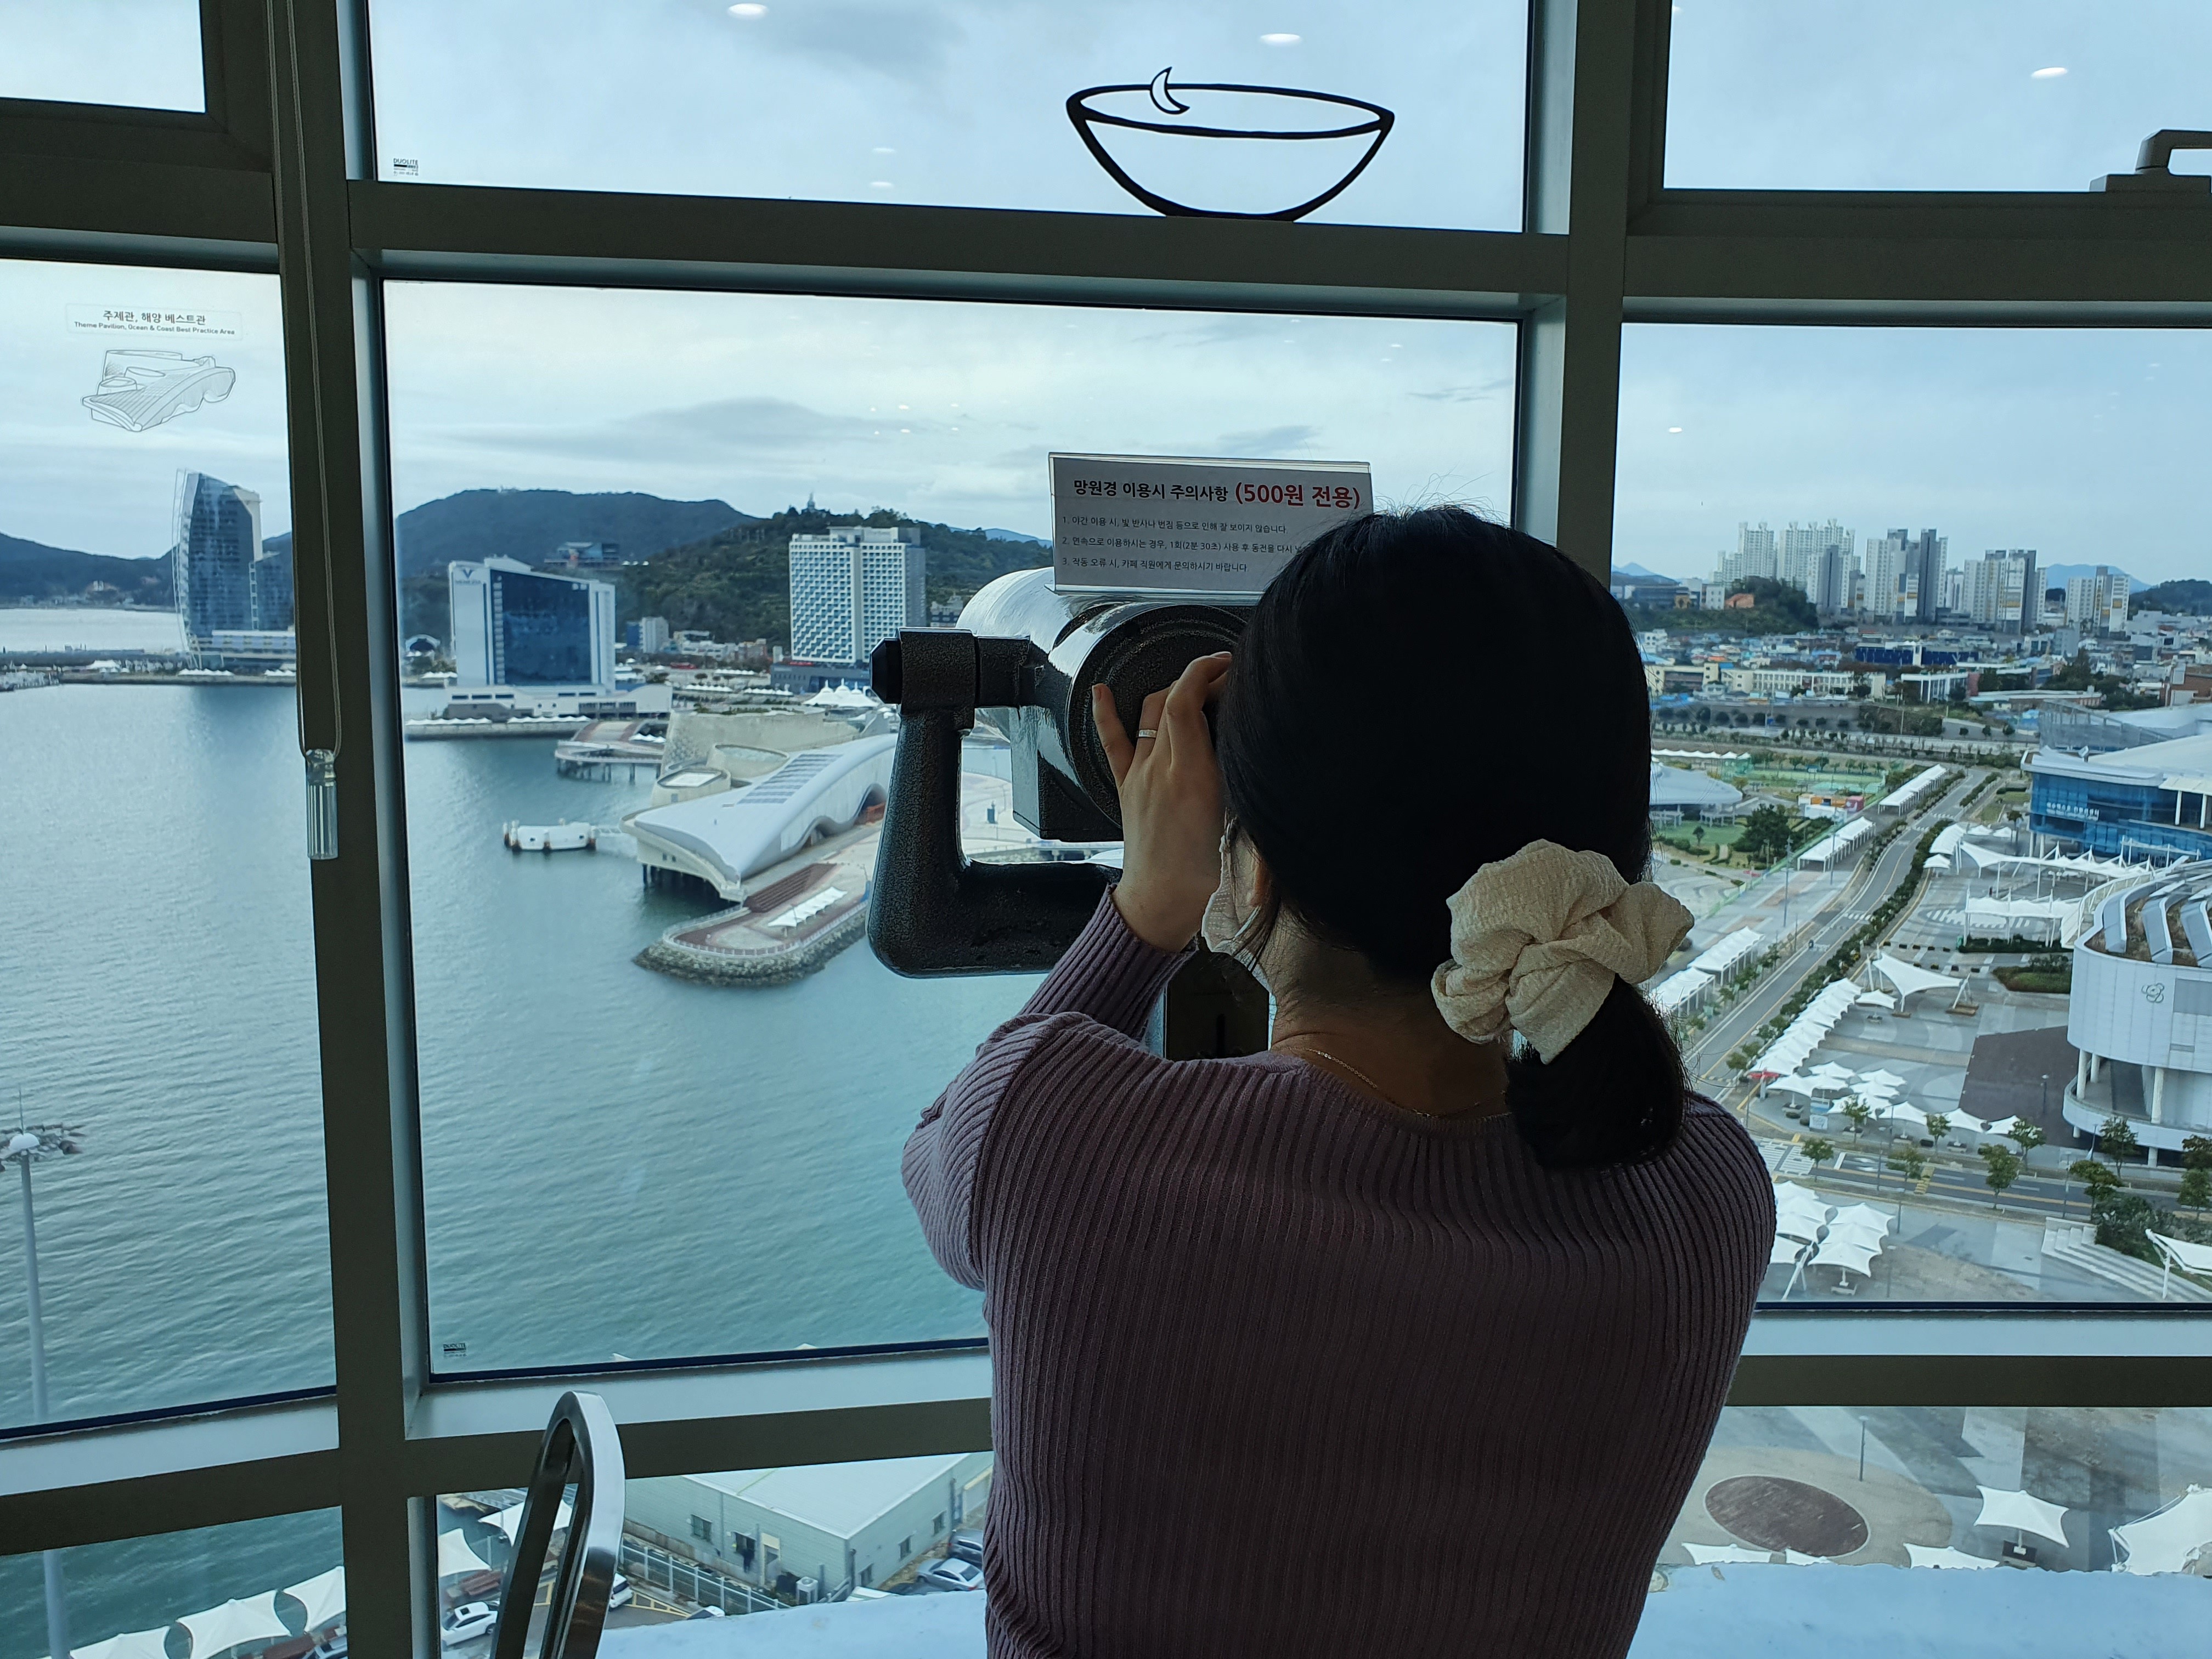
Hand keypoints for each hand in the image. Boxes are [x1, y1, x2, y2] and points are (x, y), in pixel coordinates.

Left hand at [1093, 652, 1232, 951]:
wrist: (1159, 908)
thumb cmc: (1204, 881)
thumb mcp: (1247, 840)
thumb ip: (1261, 802)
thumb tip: (1280, 775)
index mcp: (1192, 777)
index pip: (1187, 703)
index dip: (1204, 672)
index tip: (1225, 663)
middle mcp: (1161, 769)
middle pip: (1171, 700)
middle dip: (1199, 677)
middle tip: (1225, 677)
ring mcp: (1140, 776)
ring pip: (1150, 713)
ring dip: (1172, 691)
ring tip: (1196, 685)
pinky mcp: (1127, 788)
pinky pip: (1113, 742)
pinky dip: (1105, 714)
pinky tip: (1102, 692)